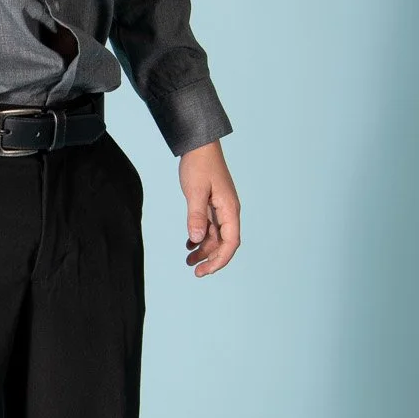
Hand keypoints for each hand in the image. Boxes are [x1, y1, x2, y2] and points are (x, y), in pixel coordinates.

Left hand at [178, 141, 239, 275]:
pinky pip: (209, 227)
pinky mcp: (212, 204)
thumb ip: (196, 216)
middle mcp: (228, 211)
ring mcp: (221, 208)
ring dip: (203, 250)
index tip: (205, 271)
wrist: (199, 145)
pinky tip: (188, 244)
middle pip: (224, 243)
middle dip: (210, 259)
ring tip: (188, 261)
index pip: (231, 242)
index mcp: (230, 209)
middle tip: (195, 272)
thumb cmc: (199, 165)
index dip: (220, 260)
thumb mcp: (195, 191)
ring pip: (215, 236)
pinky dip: (199, 237)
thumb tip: (195, 239)